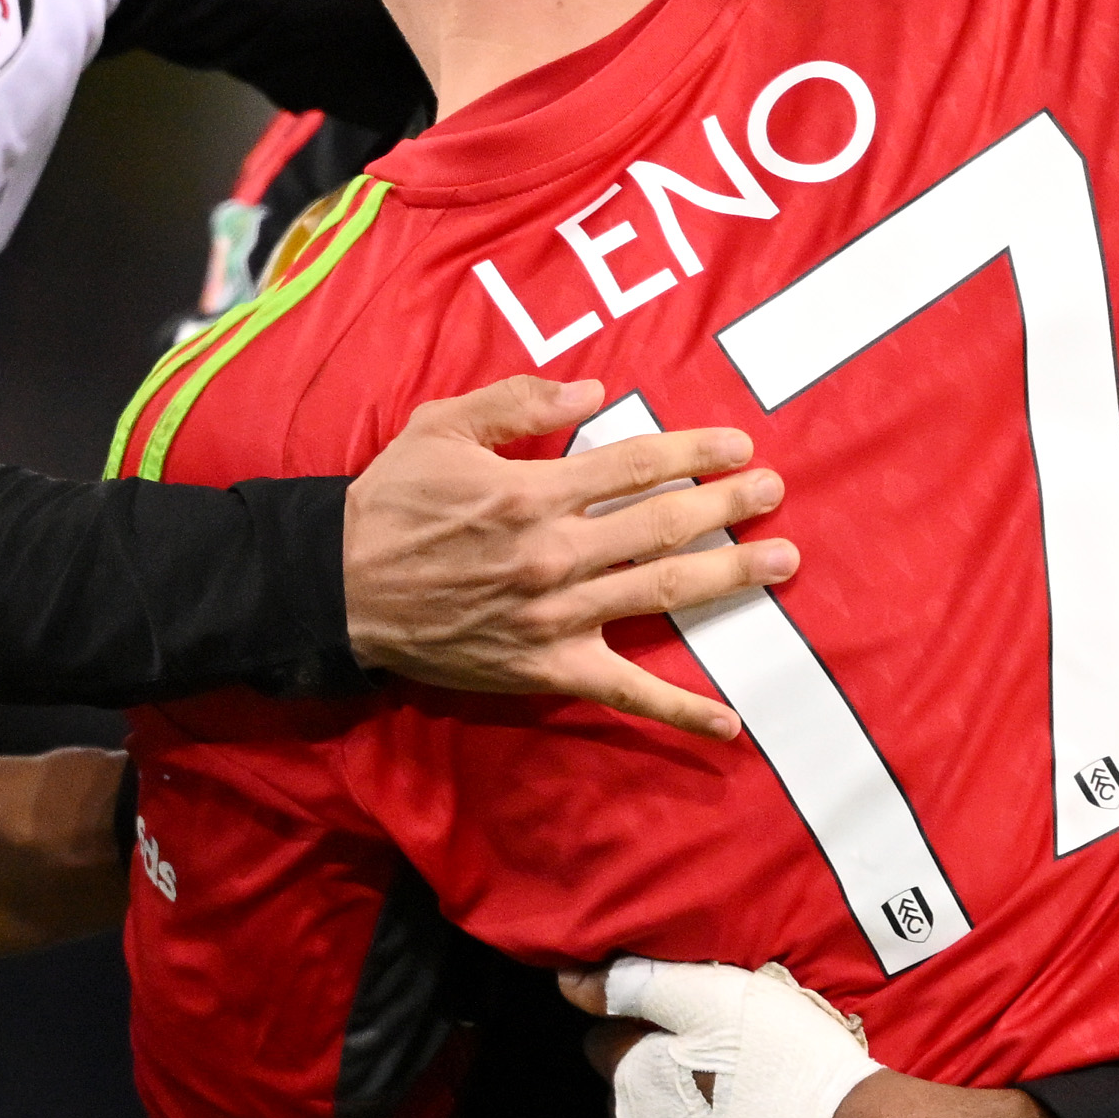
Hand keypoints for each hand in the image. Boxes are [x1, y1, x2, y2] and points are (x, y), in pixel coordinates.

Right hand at [344, 376, 792, 740]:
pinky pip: (625, 692)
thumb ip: (519, 403)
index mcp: (533, 492)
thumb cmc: (390, 502)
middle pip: (664, 524)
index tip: (738, 448)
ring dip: (728, 576)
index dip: (694, 453)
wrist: (336, 589)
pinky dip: (680, 711)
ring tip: (782, 562)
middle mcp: (555, 554)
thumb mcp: (441, 426)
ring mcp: (556, 616)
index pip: (635, 465)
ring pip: (660, 593)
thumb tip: (596, 393)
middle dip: (729, 506)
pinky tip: (731, 724)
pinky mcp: (547, 668)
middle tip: (775, 493)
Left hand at [573, 956, 879, 1117]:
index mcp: (630, 1075)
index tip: (687, 1031)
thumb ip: (636, 984)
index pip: (602, 1043)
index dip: (642, 1030)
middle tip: (714, 1073)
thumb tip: (566, 981)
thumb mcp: (715, 995)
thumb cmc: (789, 1063)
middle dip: (650, 1086)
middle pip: (621, 1100)